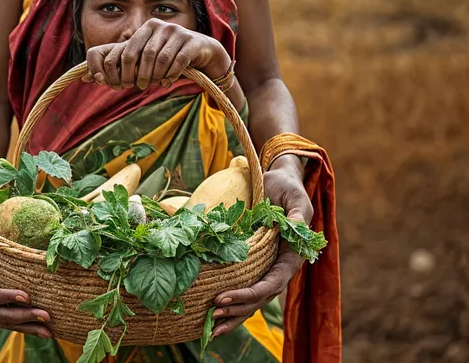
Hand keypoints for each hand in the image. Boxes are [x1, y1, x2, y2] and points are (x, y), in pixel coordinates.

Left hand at [83, 19, 229, 89]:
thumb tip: (86, 78)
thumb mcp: (142, 57)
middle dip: (139, 75)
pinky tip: (167, 83)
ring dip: (155, 77)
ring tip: (153, 85)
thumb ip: (118, 64)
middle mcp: (160, 26)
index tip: (123, 84)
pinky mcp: (192, 42)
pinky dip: (170, 75)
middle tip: (138, 87)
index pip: (127, 51)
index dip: (123, 70)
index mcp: (146, 27)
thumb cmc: (166, 56)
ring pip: (160, 59)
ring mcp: (177, 32)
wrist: (200, 51)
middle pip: (143, 56)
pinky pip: (177, 62)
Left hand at [211, 155, 311, 336]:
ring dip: (233, 314)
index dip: (248, 294)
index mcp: (292, 258)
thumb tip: (298, 226)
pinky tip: (213, 314)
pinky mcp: (254, 265)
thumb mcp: (296, 198)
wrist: (278, 183)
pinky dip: (231, 302)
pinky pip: (243, 287)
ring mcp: (266, 268)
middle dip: (237, 310)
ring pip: (252, 299)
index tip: (223, 298)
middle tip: (212, 317)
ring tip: (211, 327)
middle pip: (260, 298)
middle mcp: (280, 268)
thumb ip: (298, 214)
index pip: (272, 284)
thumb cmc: (287, 189)